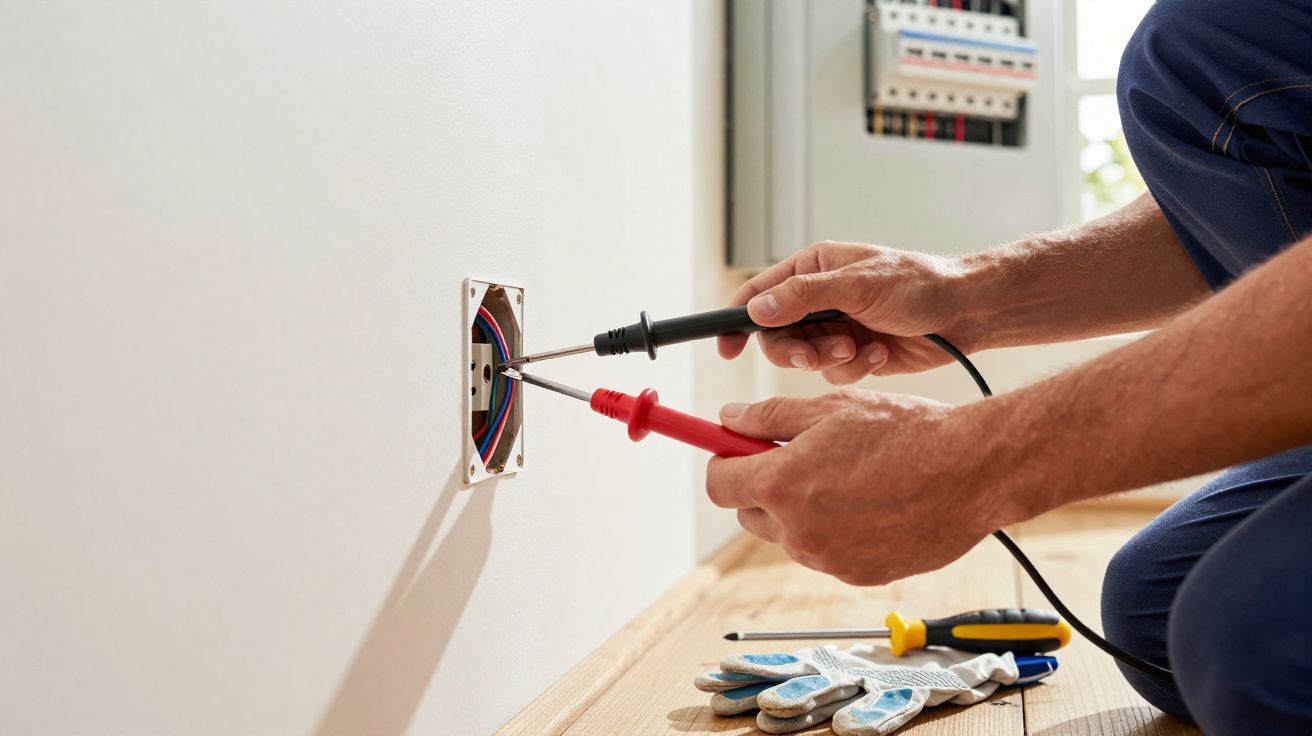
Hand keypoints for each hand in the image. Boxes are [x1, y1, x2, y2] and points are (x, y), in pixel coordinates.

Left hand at [704, 389, 1000, 585]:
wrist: (973, 472)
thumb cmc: (907, 433)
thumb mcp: (831, 409)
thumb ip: (769, 417)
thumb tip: (728, 420)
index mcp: (782, 484)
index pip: (719, 484)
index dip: (724, 462)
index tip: (735, 449)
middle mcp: (798, 530)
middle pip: (749, 513)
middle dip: (763, 485)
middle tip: (798, 456)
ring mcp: (828, 559)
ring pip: (790, 534)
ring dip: (801, 509)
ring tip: (849, 476)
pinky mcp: (858, 575)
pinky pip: (827, 553)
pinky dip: (836, 530)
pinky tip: (871, 502)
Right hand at [717, 241, 971, 383]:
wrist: (964, 313)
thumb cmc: (917, 284)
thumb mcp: (857, 285)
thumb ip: (803, 297)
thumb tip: (756, 309)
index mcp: (813, 269)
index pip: (759, 293)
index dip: (737, 319)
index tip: (726, 347)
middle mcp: (818, 298)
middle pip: (777, 334)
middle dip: (794, 349)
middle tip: (813, 356)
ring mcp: (835, 326)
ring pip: (804, 358)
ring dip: (829, 358)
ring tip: (858, 347)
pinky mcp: (854, 353)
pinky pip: (833, 372)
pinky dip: (854, 367)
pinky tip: (880, 352)